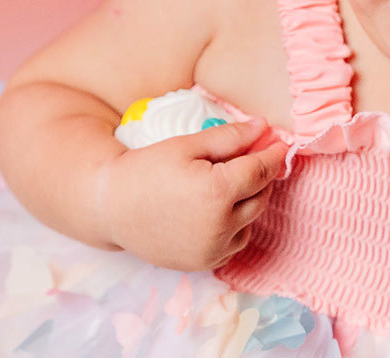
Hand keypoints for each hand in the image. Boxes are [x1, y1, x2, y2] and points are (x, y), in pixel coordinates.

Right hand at [95, 119, 288, 270]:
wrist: (110, 207)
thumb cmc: (145, 169)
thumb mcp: (186, 145)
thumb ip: (229, 137)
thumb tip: (263, 127)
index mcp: (217, 192)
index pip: (261, 170)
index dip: (273, 154)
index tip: (280, 143)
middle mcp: (220, 226)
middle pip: (261, 195)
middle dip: (262, 175)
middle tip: (253, 157)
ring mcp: (213, 249)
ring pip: (251, 220)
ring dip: (249, 200)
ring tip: (228, 183)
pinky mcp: (204, 263)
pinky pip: (235, 241)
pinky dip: (235, 225)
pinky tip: (217, 209)